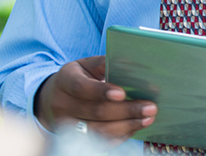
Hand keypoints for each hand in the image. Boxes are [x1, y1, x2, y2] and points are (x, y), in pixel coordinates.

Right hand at [34, 55, 156, 141]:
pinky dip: (120, 136)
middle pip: (95, 111)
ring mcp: (66, 126)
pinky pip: (100, 141)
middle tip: (150, 107)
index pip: (81, 87)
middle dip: (126, 110)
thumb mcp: (88, 65)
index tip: (123, 93)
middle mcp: (62, 105)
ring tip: (148, 119)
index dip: (101, 91)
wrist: (55, 98)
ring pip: (98, 130)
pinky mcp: (75, 139)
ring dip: (127, 126)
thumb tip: (133, 64)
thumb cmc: (80, 77)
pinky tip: (135, 127)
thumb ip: (106, 63)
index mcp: (65, 80)